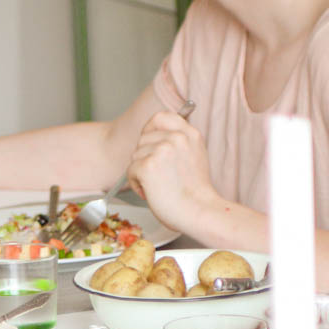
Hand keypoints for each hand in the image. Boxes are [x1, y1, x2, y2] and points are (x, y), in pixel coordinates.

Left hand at [127, 111, 219, 231]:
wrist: (198, 211)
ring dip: (140, 172)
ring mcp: (162, 150)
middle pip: (143, 139)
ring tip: (158, 185)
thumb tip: (153, 137)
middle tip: (159, 175)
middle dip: (145, 157)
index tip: (150, 143)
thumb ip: (178, 143)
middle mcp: (177, 137)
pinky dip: (136, 184)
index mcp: (190, 134)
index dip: (149, 129)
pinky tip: (151, 191)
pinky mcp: (148, 165)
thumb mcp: (194, 156)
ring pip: (135, 155)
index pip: (160, 117)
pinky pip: (130, 170)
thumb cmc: (194, 191)